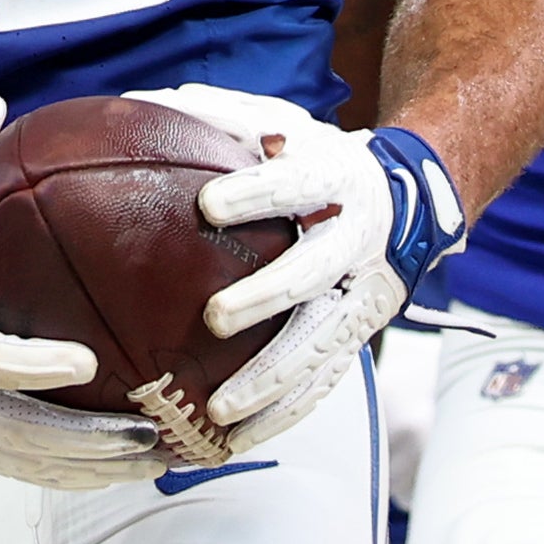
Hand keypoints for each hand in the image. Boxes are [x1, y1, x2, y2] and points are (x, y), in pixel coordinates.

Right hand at [0, 94, 159, 490]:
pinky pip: (15, 468)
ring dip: (88, 466)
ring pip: (22, 461)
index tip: (85, 362)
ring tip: (151, 461)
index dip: (32, 366)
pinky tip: (113, 471)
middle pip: (13, 431)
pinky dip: (66, 475)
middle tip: (147, 430)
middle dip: (83, 439)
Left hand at [137, 85, 463, 455]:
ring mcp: (364, 296)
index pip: (297, 183)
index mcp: (336, 178)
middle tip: (215, 318)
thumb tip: (134, 101)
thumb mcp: (281, 122)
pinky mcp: (360, 337)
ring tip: (219, 411)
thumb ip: (218, 115)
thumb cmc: (315, 158)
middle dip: (268, 297)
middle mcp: (356, 240)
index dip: (257, 192)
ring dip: (273, 381)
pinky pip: (324, 384)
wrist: (409, 202)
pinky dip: (284, 415)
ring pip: (323, 346)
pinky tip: (236, 442)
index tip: (210, 204)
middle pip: (314, 274)